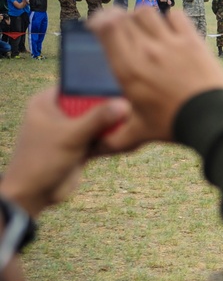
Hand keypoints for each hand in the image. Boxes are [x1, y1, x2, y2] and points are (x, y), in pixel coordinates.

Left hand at [0, 88, 127, 217]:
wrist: (34, 194)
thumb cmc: (41, 161)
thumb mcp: (71, 136)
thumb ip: (97, 119)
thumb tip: (124, 104)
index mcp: (47, 102)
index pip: (78, 85)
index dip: (99, 85)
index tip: (122, 88)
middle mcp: (59, 112)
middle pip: (91, 103)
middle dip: (109, 108)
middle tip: (130, 109)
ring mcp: (70, 129)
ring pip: (98, 121)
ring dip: (112, 126)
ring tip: (129, 125)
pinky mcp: (80, 145)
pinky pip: (101, 137)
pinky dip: (111, 139)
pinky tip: (125, 140)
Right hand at [89, 8, 222, 153]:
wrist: (210, 121)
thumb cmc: (172, 126)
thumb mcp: (137, 133)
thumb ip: (112, 138)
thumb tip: (92, 149)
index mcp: (127, 69)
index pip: (106, 27)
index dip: (100, 19)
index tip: (100, 24)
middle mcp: (146, 51)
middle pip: (124, 16)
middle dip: (120, 19)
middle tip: (125, 29)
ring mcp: (170, 44)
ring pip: (148, 12)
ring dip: (143, 17)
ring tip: (147, 29)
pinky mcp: (192, 42)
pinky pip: (176, 16)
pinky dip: (170, 18)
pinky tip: (171, 30)